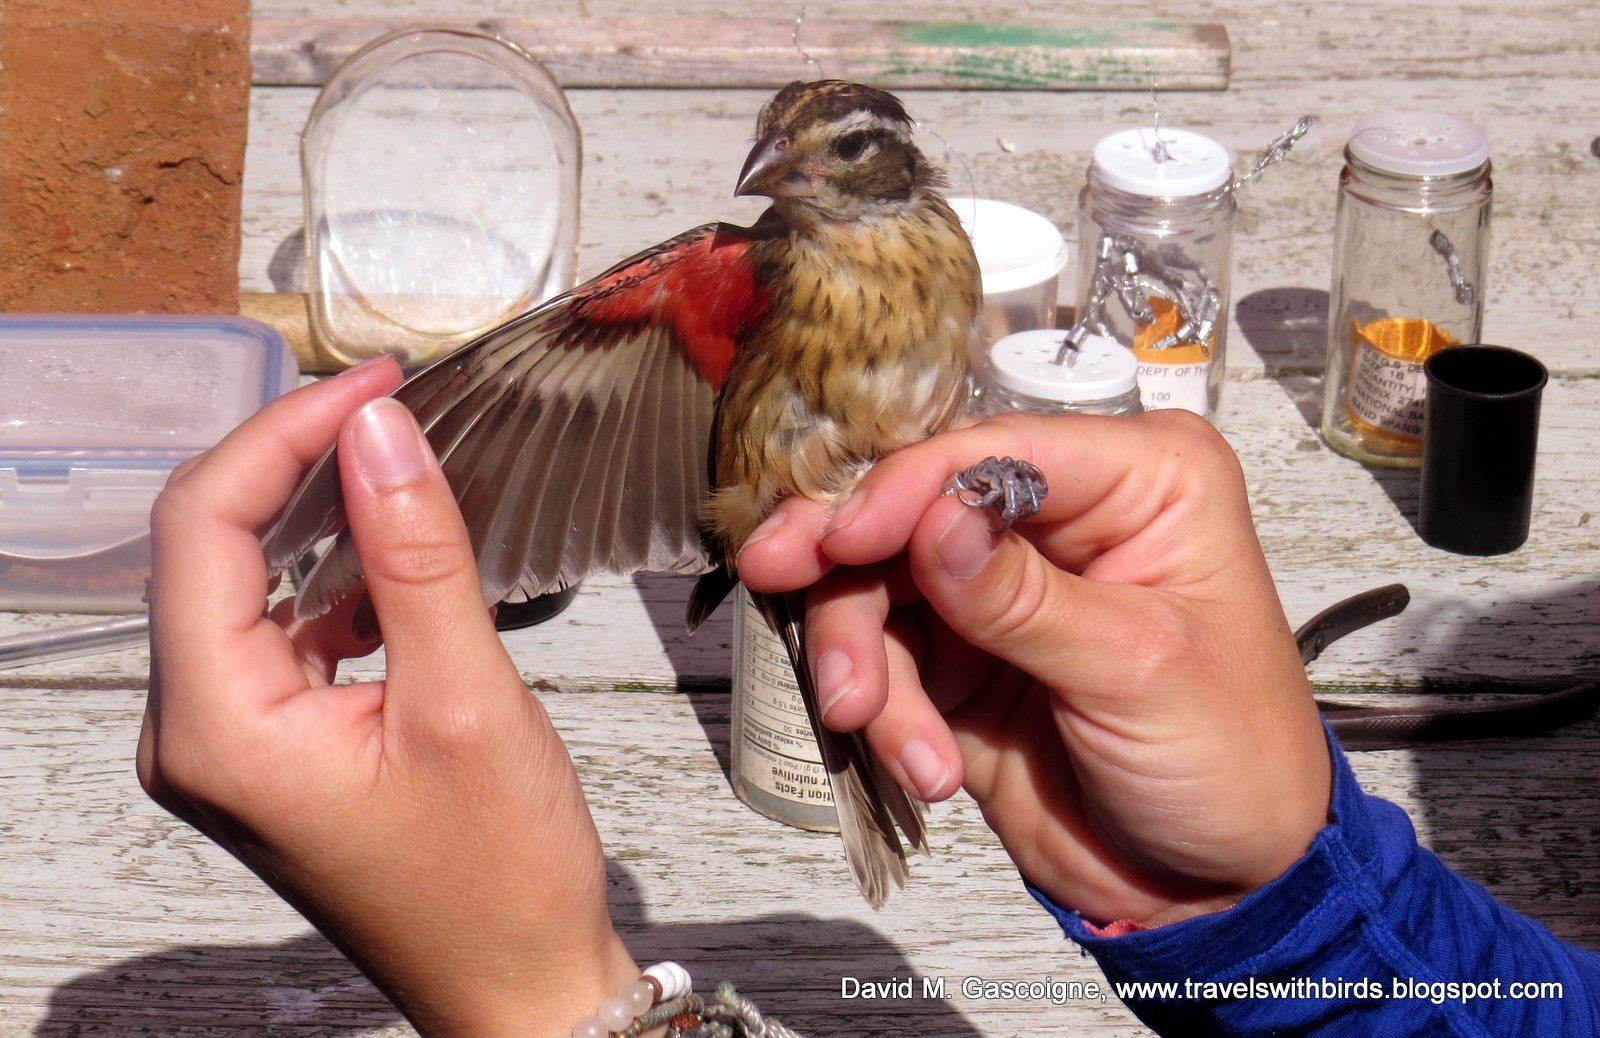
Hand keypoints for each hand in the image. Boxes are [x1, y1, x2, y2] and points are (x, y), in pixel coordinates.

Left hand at [136, 360, 635, 1036]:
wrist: (517, 984)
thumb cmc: (497, 876)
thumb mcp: (467, 701)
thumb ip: (416, 555)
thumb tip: (380, 428)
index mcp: (216, 727)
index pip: (202, 527)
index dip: (282, 434)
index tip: (374, 383)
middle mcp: (193, 732)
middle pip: (207, 544)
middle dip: (293, 459)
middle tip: (391, 402)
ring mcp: (227, 742)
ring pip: (241, 579)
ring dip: (314, 511)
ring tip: (399, 460)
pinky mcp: (269, 745)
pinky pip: (278, 626)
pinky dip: (332, 575)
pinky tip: (396, 555)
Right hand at [737, 410, 1331, 927]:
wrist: (1213, 887)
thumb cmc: (1230, 758)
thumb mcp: (1137, 669)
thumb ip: (1023, 597)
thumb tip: (933, 520)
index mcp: (1137, 480)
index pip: (996, 453)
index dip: (905, 487)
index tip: (837, 536)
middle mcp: (1060, 518)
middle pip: (914, 507)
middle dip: (848, 564)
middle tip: (777, 581)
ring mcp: (999, 589)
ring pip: (878, 584)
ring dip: (862, 658)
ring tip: (870, 723)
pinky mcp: (959, 657)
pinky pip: (883, 659)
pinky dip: (884, 713)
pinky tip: (927, 767)